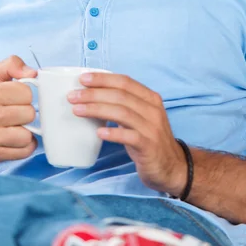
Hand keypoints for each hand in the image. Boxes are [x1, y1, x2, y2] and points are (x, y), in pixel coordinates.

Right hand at [0, 55, 38, 163]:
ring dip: (26, 130)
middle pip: (29, 114)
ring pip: (27, 135)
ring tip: (15, 126)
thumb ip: (12, 64)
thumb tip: (32, 72)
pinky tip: (15, 138)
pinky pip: (24, 151)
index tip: (16, 97)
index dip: (25, 95)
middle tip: (15, 112)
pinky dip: (25, 146)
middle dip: (26, 112)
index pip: (26, 93)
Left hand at [67, 72, 187, 196]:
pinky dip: (113, 132)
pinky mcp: (149, 146)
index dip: (103, 79)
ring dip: (97, 109)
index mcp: (150, 98)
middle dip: (94, 94)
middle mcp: (153, 110)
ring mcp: (152, 128)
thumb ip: (123, 105)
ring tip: (77, 110)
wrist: (172, 167)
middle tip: (73, 96)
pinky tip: (99, 132)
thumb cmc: (148, 139)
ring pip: (122, 113)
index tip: (82, 79)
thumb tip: (91, 94)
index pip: (125, 81)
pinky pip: (129, 136)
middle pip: (120, 95)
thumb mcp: (139, 117)